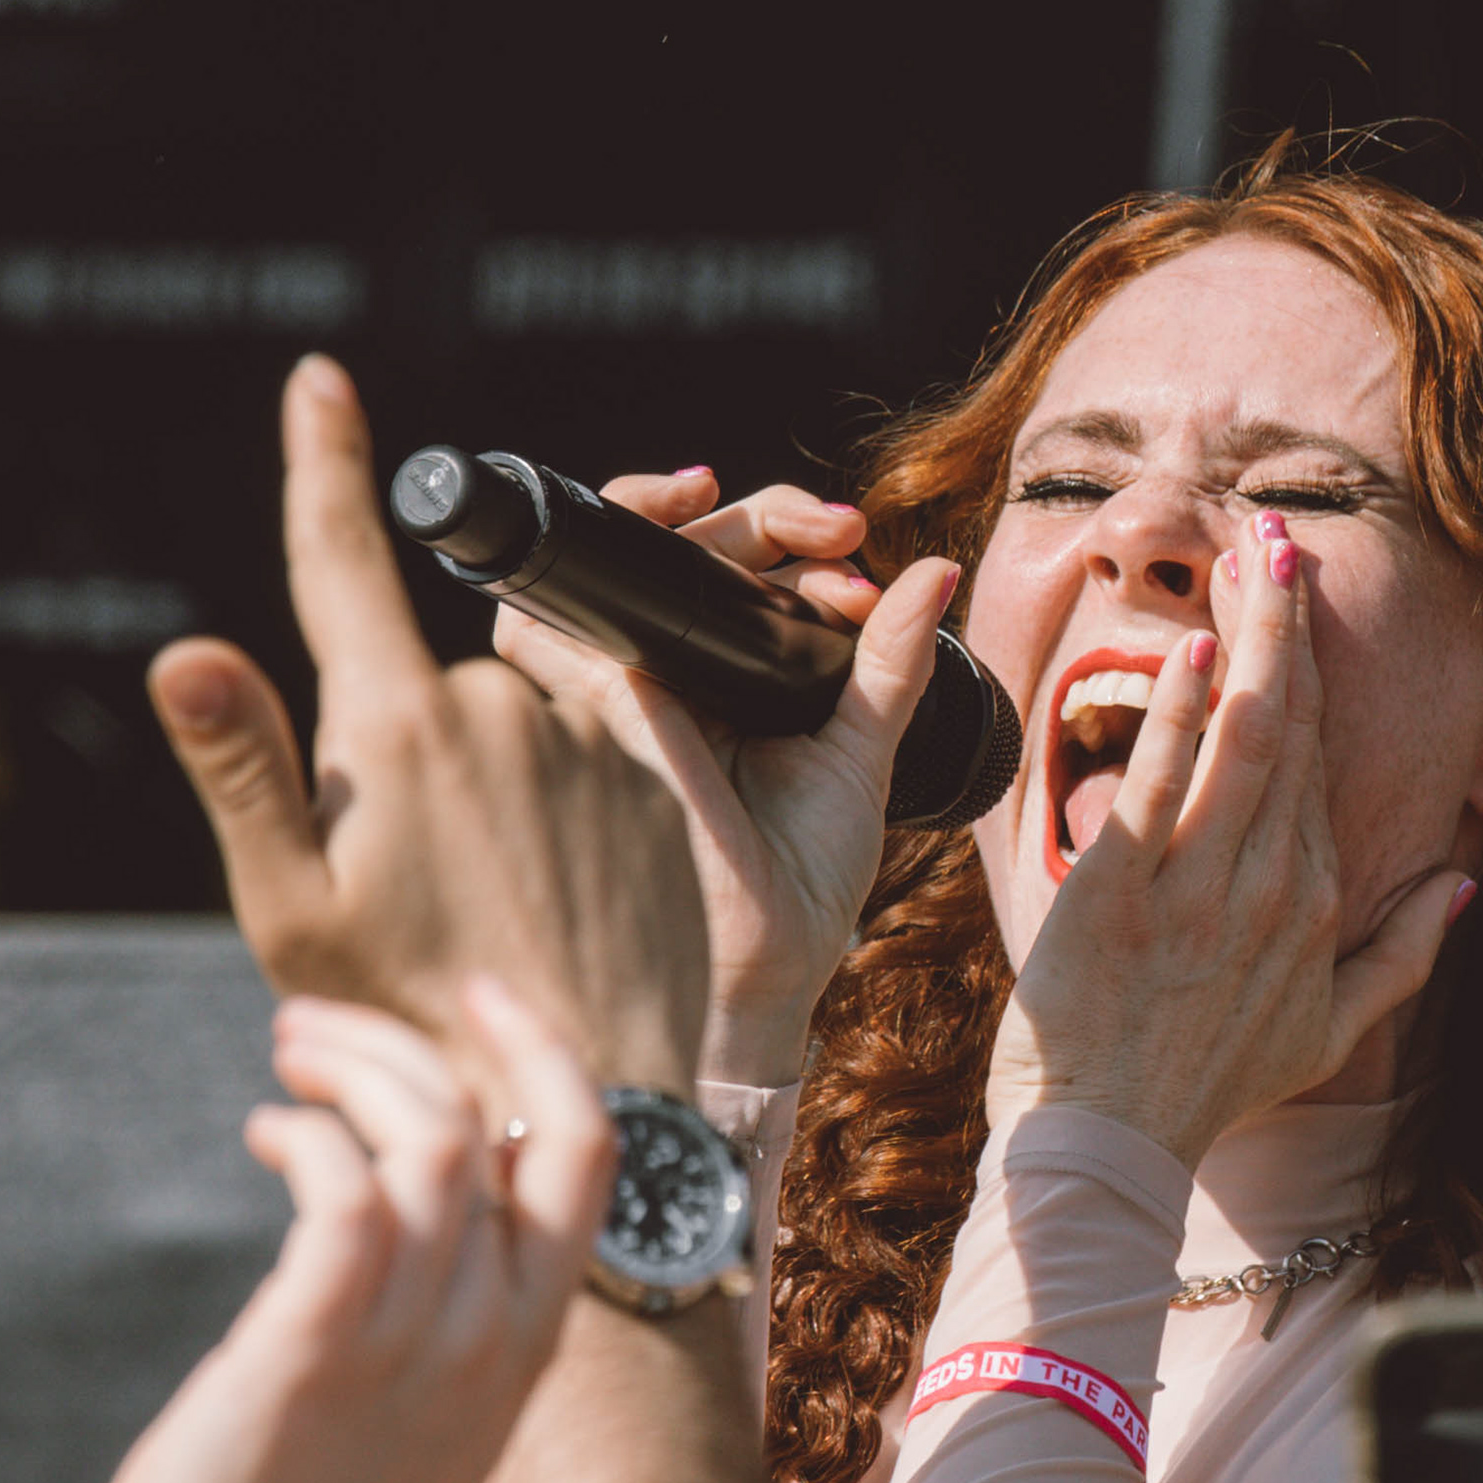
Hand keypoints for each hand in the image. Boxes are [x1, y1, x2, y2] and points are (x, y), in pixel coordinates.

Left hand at [96, 982, 615, 1482]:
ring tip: (286, 1067)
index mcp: (529, 1343)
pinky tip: (268, 1138)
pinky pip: (346, 1192)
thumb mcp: (428, 1410)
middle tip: (313, 1027)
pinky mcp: (317, 1347)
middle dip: (410, 1040)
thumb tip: (422, 1189)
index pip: (588, 1158)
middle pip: (500, 1123)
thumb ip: (453, 1309)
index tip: (481, 994)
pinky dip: (308, 1136)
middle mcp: (490, 1336)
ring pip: (429, 1138)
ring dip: (350, 1070)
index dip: (544, 1054)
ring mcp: (411, 1343)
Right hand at [150, 360, 709, 1082]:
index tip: (321, 378)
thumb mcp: (290, 908)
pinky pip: (589, 758)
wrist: (579, 1096)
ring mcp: (589, 738)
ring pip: (508, 728)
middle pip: (423, 681)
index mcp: (394, 724)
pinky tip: (557, 904)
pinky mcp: (660, 778)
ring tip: (491, 915)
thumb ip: (241, 763)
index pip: (341, 559)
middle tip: (412, 886)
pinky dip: (561, 813)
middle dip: (405, 756)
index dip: (324, 460)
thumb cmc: (407, 1017)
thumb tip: (183, 650)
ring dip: (489, 796)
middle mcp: (500, 705)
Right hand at [486, 463, 959, 1082]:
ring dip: (667, 513)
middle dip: (757, 515)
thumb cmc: (800, 882)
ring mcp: (621, 692)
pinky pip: (544, 620)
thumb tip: (937, 572)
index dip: (778, 532)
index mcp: (719, 681)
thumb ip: (890, 663)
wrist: (769, 968)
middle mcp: (662, 679)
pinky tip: (670, 538)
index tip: (851, 541)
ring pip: (604, 562)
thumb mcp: (860, 752)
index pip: (722, 571)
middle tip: (837, 531)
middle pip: (671, 549)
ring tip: (770, 525)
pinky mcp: (594, 711)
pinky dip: (591, 566)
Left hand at [987, 519, 1473, 1165]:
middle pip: (1293, 728)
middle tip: (1280, 537)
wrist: (1110, 1142)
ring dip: (1250, 639)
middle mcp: (1270, 885)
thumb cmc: (1210, 1089)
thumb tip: (1465, 884)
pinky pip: (1166, 782)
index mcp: (1314, 904)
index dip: (1313, 668)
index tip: (1299, 595)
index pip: (1320, 760)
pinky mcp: (1125, 891)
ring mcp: (1200, 885)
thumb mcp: (1330, 1033)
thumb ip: (1405, 954)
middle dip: (1289, 625)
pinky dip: (1186, 711)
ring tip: (1249, 556)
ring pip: (1244, 736)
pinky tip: (1200, 647)